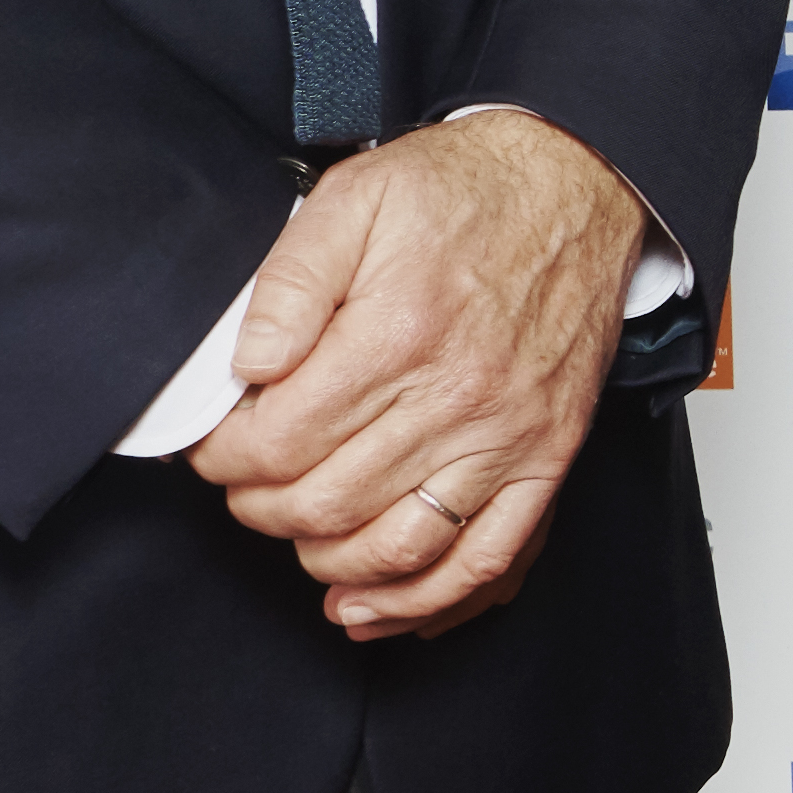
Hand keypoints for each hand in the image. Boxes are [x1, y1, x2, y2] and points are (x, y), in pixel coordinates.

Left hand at [182, 111, 649, 635]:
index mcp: (398, 333)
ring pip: (393, 546)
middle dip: (260, 505)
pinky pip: (483, 558)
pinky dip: (419, 599)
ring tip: (297, 526)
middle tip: (246, 481)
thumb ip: (289, 280)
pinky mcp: (546, 458)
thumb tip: (247, 364)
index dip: (224, 456)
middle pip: (324, 502)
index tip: (214, 444)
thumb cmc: (466, 194)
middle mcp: (456, 396)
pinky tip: (368, 605)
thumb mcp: (356, 198)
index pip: (278, 442)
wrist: (579, 187)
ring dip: (323, 557)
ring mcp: (506, 436)